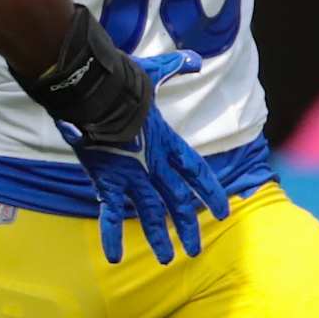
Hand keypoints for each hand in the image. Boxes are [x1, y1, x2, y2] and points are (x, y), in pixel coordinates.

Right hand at [65, 52, 230, 265]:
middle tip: (194, 250)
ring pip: (150, 214)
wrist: (96, 92)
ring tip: (168, 260)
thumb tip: (194, 58)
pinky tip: (113, 259)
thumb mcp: (154, 72)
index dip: (210, 192)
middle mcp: (155, 165)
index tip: (222, 211)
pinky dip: (111, 236)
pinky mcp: (107, 182)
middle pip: (177, 201)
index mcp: (169, 143)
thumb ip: (176, 66)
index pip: (197, 173)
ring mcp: (132, 176)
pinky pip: (110, 214)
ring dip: (158, 238)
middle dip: (187, 226)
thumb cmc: (123, 81)